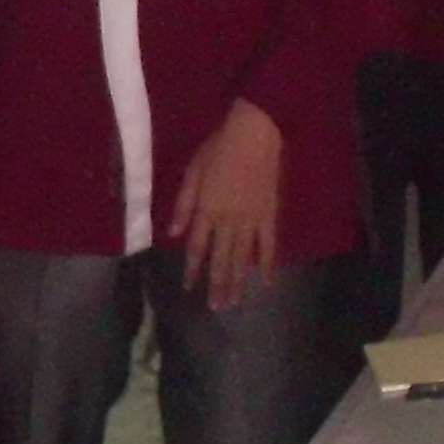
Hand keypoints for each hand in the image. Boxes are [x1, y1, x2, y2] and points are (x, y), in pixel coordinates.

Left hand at [168, 100, 284, 309]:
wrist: (254, 135)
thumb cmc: (218, 148)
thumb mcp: (192, 172)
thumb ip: (184, 204)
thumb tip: (173, 233)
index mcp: (207, 210)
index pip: (197, 247)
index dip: (193, 269)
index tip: (189, 288)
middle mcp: (228, 221)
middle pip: (221, 259)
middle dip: (216, 284)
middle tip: (216, 308)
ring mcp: (251, 220)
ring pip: (243, 258)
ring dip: (238, 282)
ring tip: (234, 303)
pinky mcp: (270, 215)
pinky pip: (269, 245)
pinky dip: (267, 265)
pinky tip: (266, 283)